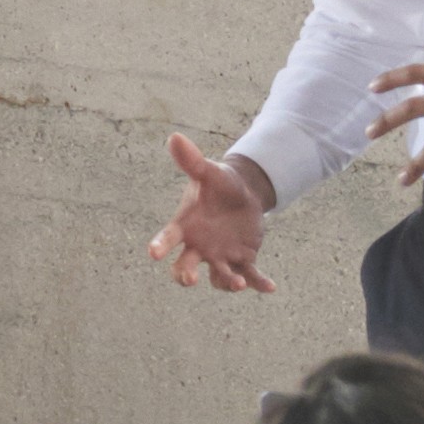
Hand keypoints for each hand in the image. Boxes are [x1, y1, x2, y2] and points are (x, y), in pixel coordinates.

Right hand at [149, 130, 275, 294]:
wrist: (243, 195)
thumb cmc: (219, 184)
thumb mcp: (209, 172)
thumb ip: (192, 160)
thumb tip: (174, 137)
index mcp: (186, 226)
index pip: (169, 236)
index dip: (160, 245)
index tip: (153, 253)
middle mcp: (198, 246)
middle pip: (185, 265)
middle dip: (185, 274)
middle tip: (190, 279)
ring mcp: (220, 257)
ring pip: (218, 276)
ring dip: (226, 282)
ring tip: (238, 283)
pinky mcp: (242, 261)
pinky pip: (249, 275)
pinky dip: (259, 283)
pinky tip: (270, 287)